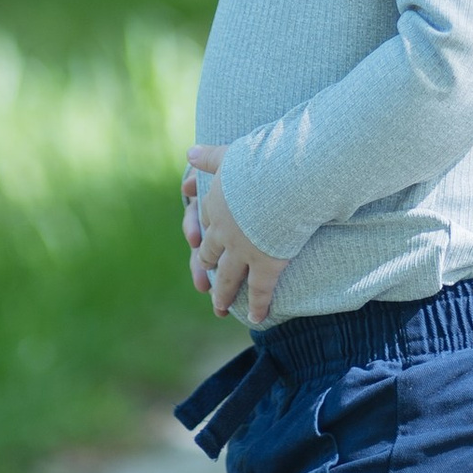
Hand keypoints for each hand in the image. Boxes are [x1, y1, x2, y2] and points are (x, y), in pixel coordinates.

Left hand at [183, 143, 288, 326]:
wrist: (283, 179)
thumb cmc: (261, 162)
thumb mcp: (229, 155)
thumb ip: (209, 157)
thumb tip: (189, 152)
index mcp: (216, 205)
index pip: (206, 222)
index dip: (205, 234)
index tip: (202, 244)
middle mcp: (224, 232)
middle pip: (211, 254)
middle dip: (208, 268)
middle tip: (206, 282)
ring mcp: (243, 251)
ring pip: (229, 277)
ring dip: (224, 294)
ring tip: (220, 308)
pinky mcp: (266, 264)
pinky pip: (260, 290)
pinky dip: (259, 305)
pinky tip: (258, 319)